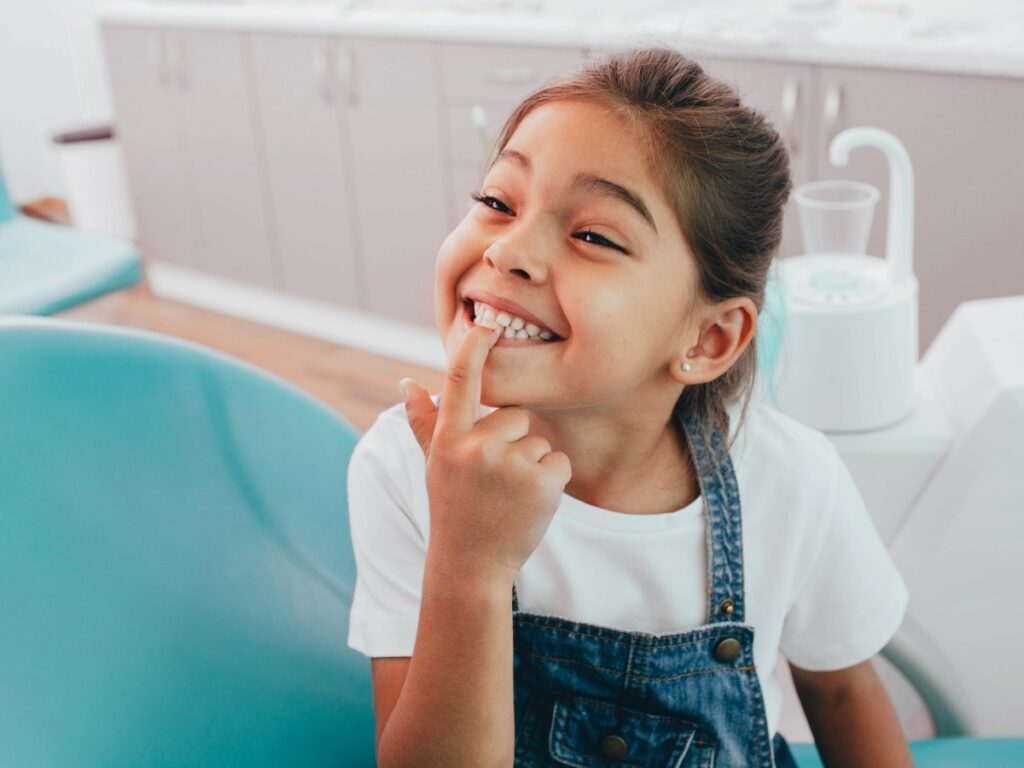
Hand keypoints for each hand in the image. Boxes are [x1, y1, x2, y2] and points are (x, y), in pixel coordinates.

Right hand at [400, 322, 572, 578]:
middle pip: (516, 415)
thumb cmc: (453, 509)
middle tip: (494, 480)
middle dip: (513, 442)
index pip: (460, 380)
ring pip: (539, 440)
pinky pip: (559, 461)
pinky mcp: (541, 482)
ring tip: (509, 496)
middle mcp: (477, 446)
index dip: (474, 347)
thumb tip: (407, 382)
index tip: (486, 322)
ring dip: (532, 465)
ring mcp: (510, 464)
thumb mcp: (434, 464)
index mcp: (449, 438)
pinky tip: (529, 504)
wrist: (471, 565)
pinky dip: (552, 481)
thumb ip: (424, 422)